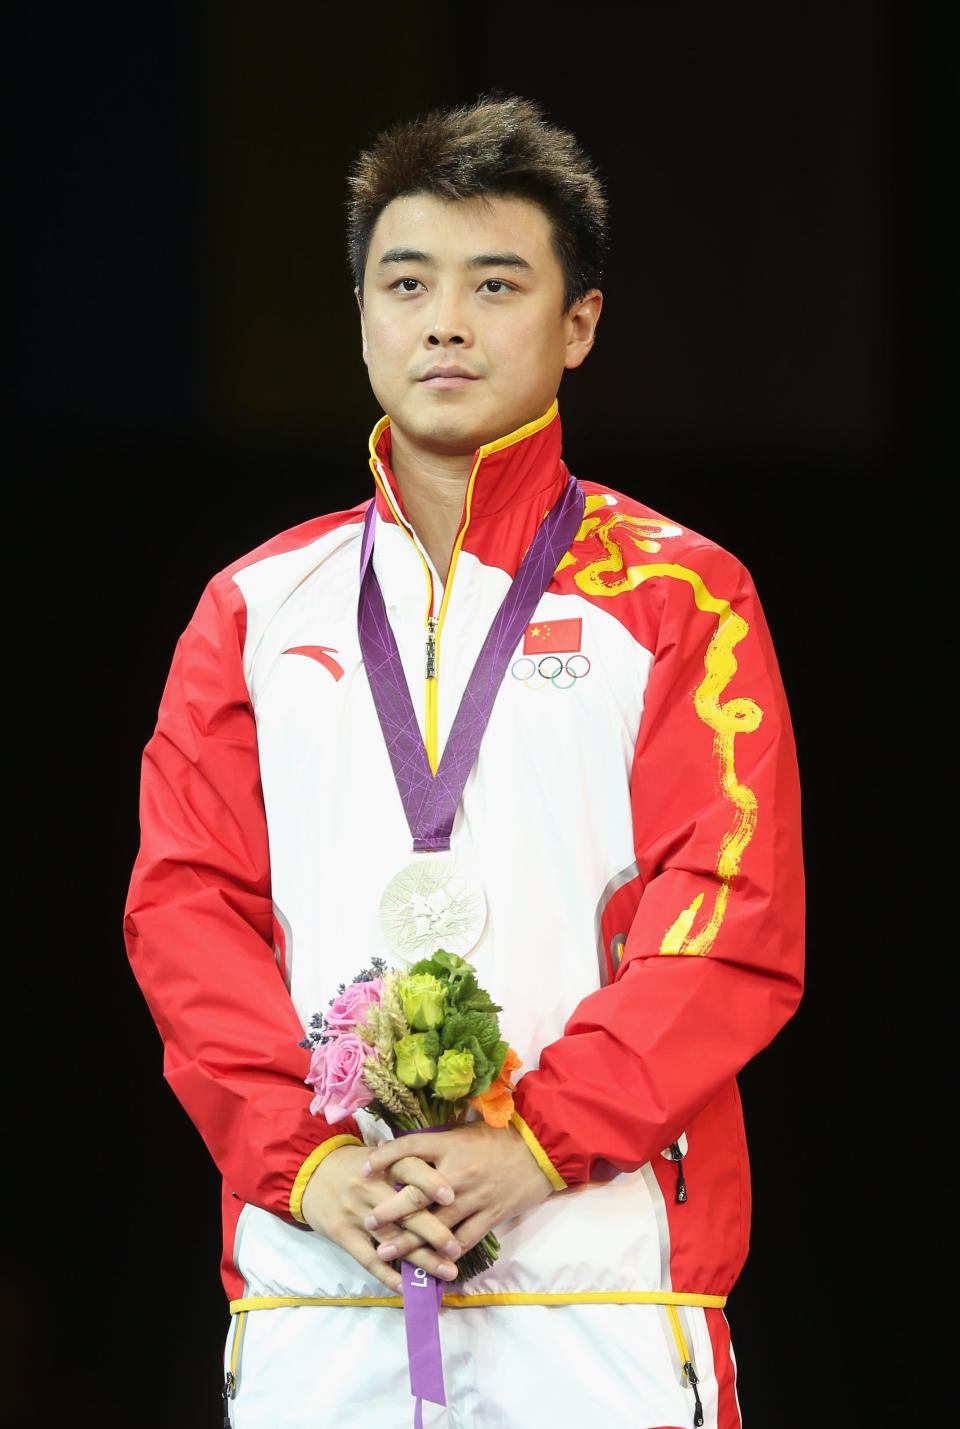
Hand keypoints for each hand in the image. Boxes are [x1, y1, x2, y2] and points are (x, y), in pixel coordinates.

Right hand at [299, 1144, 463, 1291]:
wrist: (309, 1173)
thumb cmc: (353, 1165)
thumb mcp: (378, 1156)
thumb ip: (405, 1163)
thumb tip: (444, 1172)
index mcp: (382, 1164)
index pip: (410, 1169)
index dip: (431, 1181)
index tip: (453, 1196)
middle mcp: (370, 1187)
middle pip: (406, 1211)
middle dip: (434, 1232)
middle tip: (456, 1248)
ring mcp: (356, 1213)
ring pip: (393, 1240)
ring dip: (421, 1259)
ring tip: (446, 1271)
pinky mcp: (343, 1234)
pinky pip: (368, 1259)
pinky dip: (388, 1275)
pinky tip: (407, 1287)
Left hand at [362, 1121, 552, 1266]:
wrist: (542, 1149)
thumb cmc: (503, 1136)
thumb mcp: (468, 1130)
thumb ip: (440, 1142)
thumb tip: (408, 1149)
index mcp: (451, 1145)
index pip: (409, 1148)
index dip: (384, 1156)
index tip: (364, 1167)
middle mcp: (458, 1173)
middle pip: (416, 1194)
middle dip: (388, 1210)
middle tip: (367, 1221)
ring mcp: (474, 1198)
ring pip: (435, 1224)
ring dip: (408, 1241)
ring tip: (386, 1252)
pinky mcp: (490, 1216)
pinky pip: (464, 1240)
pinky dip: (446, 1255)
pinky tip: (430, 1266)